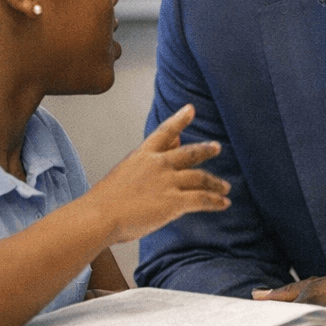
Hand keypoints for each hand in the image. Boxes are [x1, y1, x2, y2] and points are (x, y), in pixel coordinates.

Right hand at [85, 104, 229, 243]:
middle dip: (205, 150)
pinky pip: (202, 199)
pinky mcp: (175, 202)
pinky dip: (215, 202)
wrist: (100, 216)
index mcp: (143, 155)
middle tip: (217, 147)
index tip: (190, 109)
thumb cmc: (106, 200)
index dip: (179, 120)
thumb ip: (145, 161)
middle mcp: (159, 164)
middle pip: (190, 153)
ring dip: (215, 183)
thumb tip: (170, 146)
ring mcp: (168, 182)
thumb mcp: (124, 172)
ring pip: (200, 178)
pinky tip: (223, 204)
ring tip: (225, 188)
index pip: (164, 132)